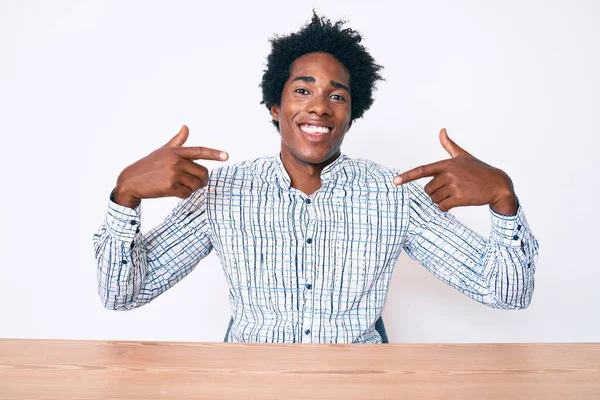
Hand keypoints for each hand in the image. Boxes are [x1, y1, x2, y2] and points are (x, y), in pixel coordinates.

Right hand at [114, 125, 228, 207]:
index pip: (199, 151)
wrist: (131, 180)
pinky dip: (183, 195)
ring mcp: (173, 173)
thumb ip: (177, 141)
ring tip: (180, 186)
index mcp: (176, 151)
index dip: (214, 154)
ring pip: (196, 185)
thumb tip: (186, 127)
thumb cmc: (149, 165)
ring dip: (192, 189)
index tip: (226, 156)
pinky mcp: (170, 186)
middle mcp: (176, 160)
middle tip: (194, 183)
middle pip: (202, 173)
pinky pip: (187, 193)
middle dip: (201, 180)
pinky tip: (173, 192)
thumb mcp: (163, 151)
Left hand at [393, 128, 517, 214]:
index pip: (422, 170)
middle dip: (435, 193)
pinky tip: (455, 203)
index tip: (395, 182)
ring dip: (441, 200)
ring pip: (435, 199)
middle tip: (450, 189)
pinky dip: (445, 208)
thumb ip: (449, 145)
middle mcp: (449, 174)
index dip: (407, 176)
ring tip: (456, 194)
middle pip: (428, 190)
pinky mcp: (460, 198)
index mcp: (447, 164)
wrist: (498, 184)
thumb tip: (442, 130)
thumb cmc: (478, 170)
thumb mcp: (463, 156)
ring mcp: (454, 186)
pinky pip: (442, 207)